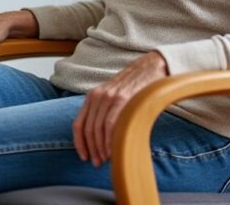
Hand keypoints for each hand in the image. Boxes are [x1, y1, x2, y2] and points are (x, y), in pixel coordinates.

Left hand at [73, 51, 168, 167]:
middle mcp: (97, 96)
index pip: (78, 124)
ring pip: (98, 129)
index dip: (80, 144)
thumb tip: (100, 137)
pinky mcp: (122, 99)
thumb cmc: (134, 85)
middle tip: (97, 162)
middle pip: (88, 129)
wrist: (150, 67)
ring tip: (106, 159)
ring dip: (101, 148)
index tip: (84, 157)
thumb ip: (104, 111)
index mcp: (92, 96)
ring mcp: (109, 97)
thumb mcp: (112, 96)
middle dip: (91, 149)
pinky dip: (110, 139)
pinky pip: (111, 124)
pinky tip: (114, 149)